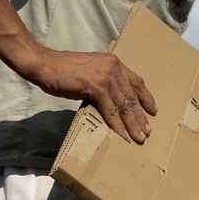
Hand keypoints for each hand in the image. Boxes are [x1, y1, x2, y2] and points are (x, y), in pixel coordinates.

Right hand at [25, 47, 156, 142]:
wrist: (44, 65)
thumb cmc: (63, 70)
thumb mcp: (90, 72)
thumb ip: (104, 82)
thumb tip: (112, 101)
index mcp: (114, 63)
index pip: (136, 81)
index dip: (146, 97)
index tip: (153, 110)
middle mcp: (113, 68)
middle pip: (132, 96)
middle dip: (141, 116)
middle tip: (147, 131)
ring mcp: (105, 77)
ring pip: (124, 105)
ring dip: (132, 124)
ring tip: (139, 137)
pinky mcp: (96, 87)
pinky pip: (110, 110)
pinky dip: (117, 125)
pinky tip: (123, 135)